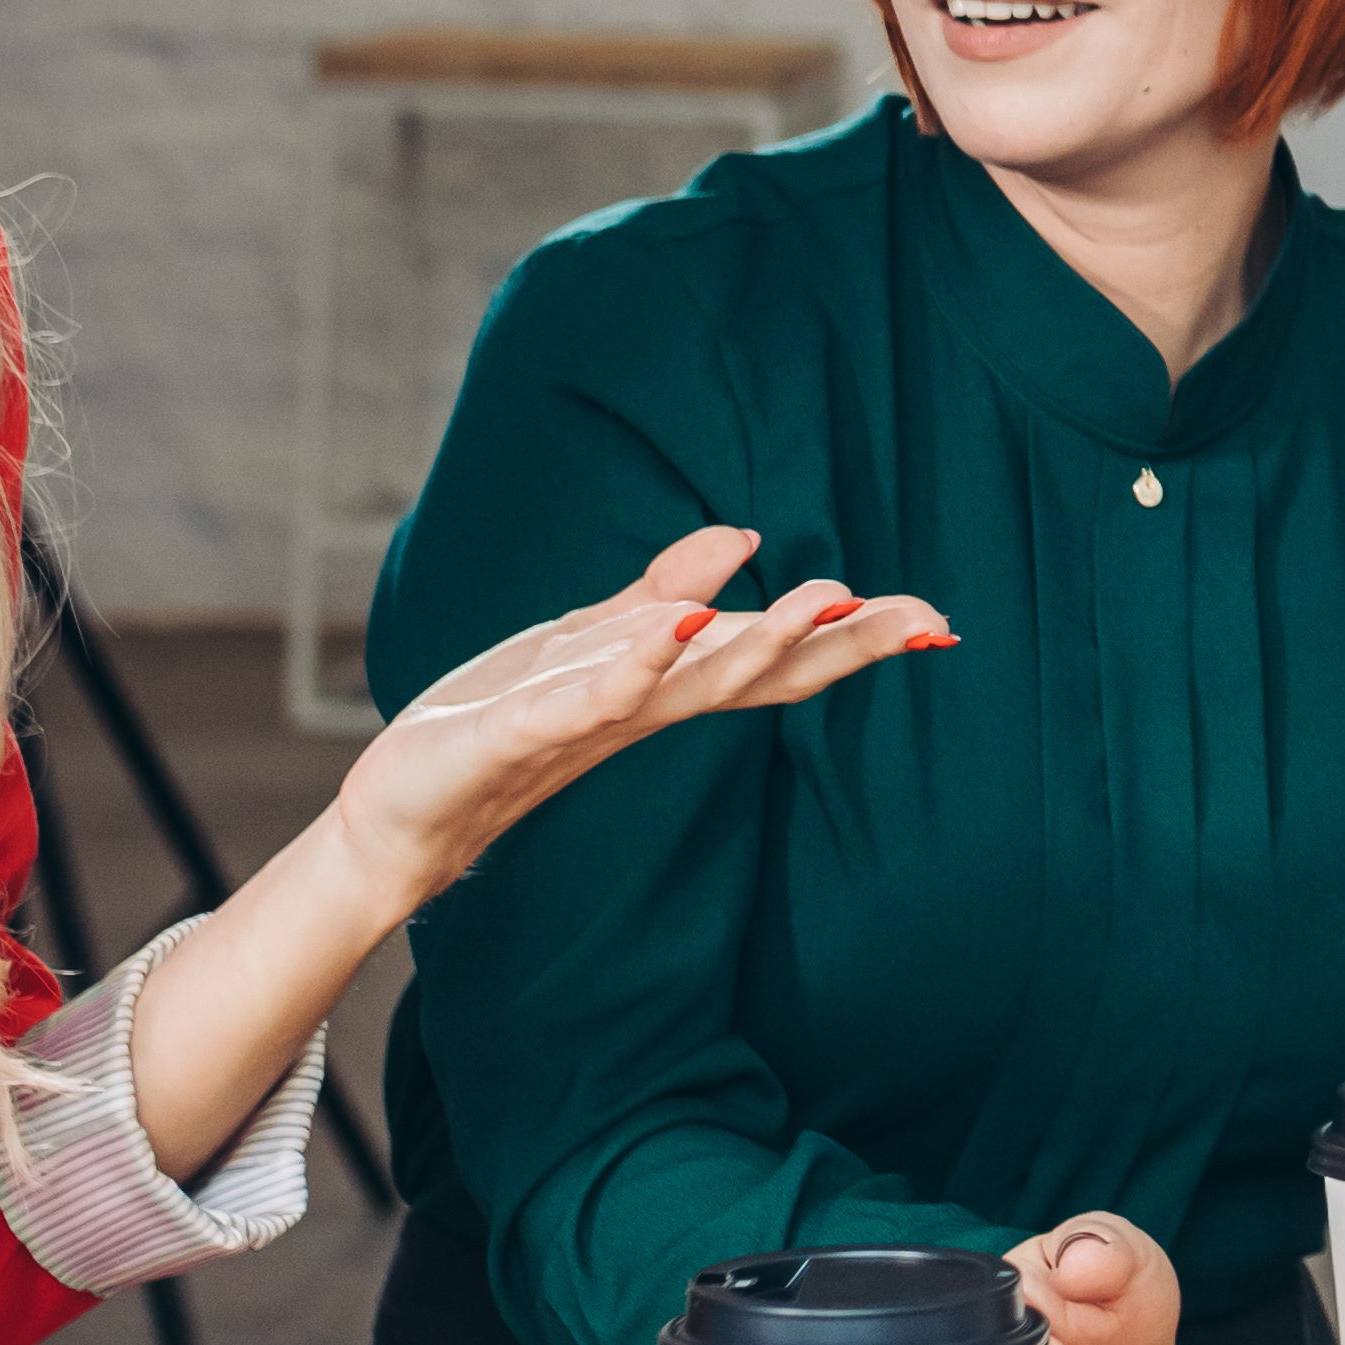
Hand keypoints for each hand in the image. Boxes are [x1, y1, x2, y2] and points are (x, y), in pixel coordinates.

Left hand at [315, 528, 951, 923]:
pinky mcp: (524, 733)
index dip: (853, 638)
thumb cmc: (501, 723)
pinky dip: (634, 668)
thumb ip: (668, 589)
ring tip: (822, 599)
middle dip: (840, 643)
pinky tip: (672, 630)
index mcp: (667, 686)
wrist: (409, 807)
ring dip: (759, 644)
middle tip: (921, 618)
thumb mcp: (592, 639)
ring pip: (693, 684)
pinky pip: (591, 700)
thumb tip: (745, 537)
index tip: (936, 620)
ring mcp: (590, 722)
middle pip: (760, 674)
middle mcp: (645, 708)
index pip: (777, 659)